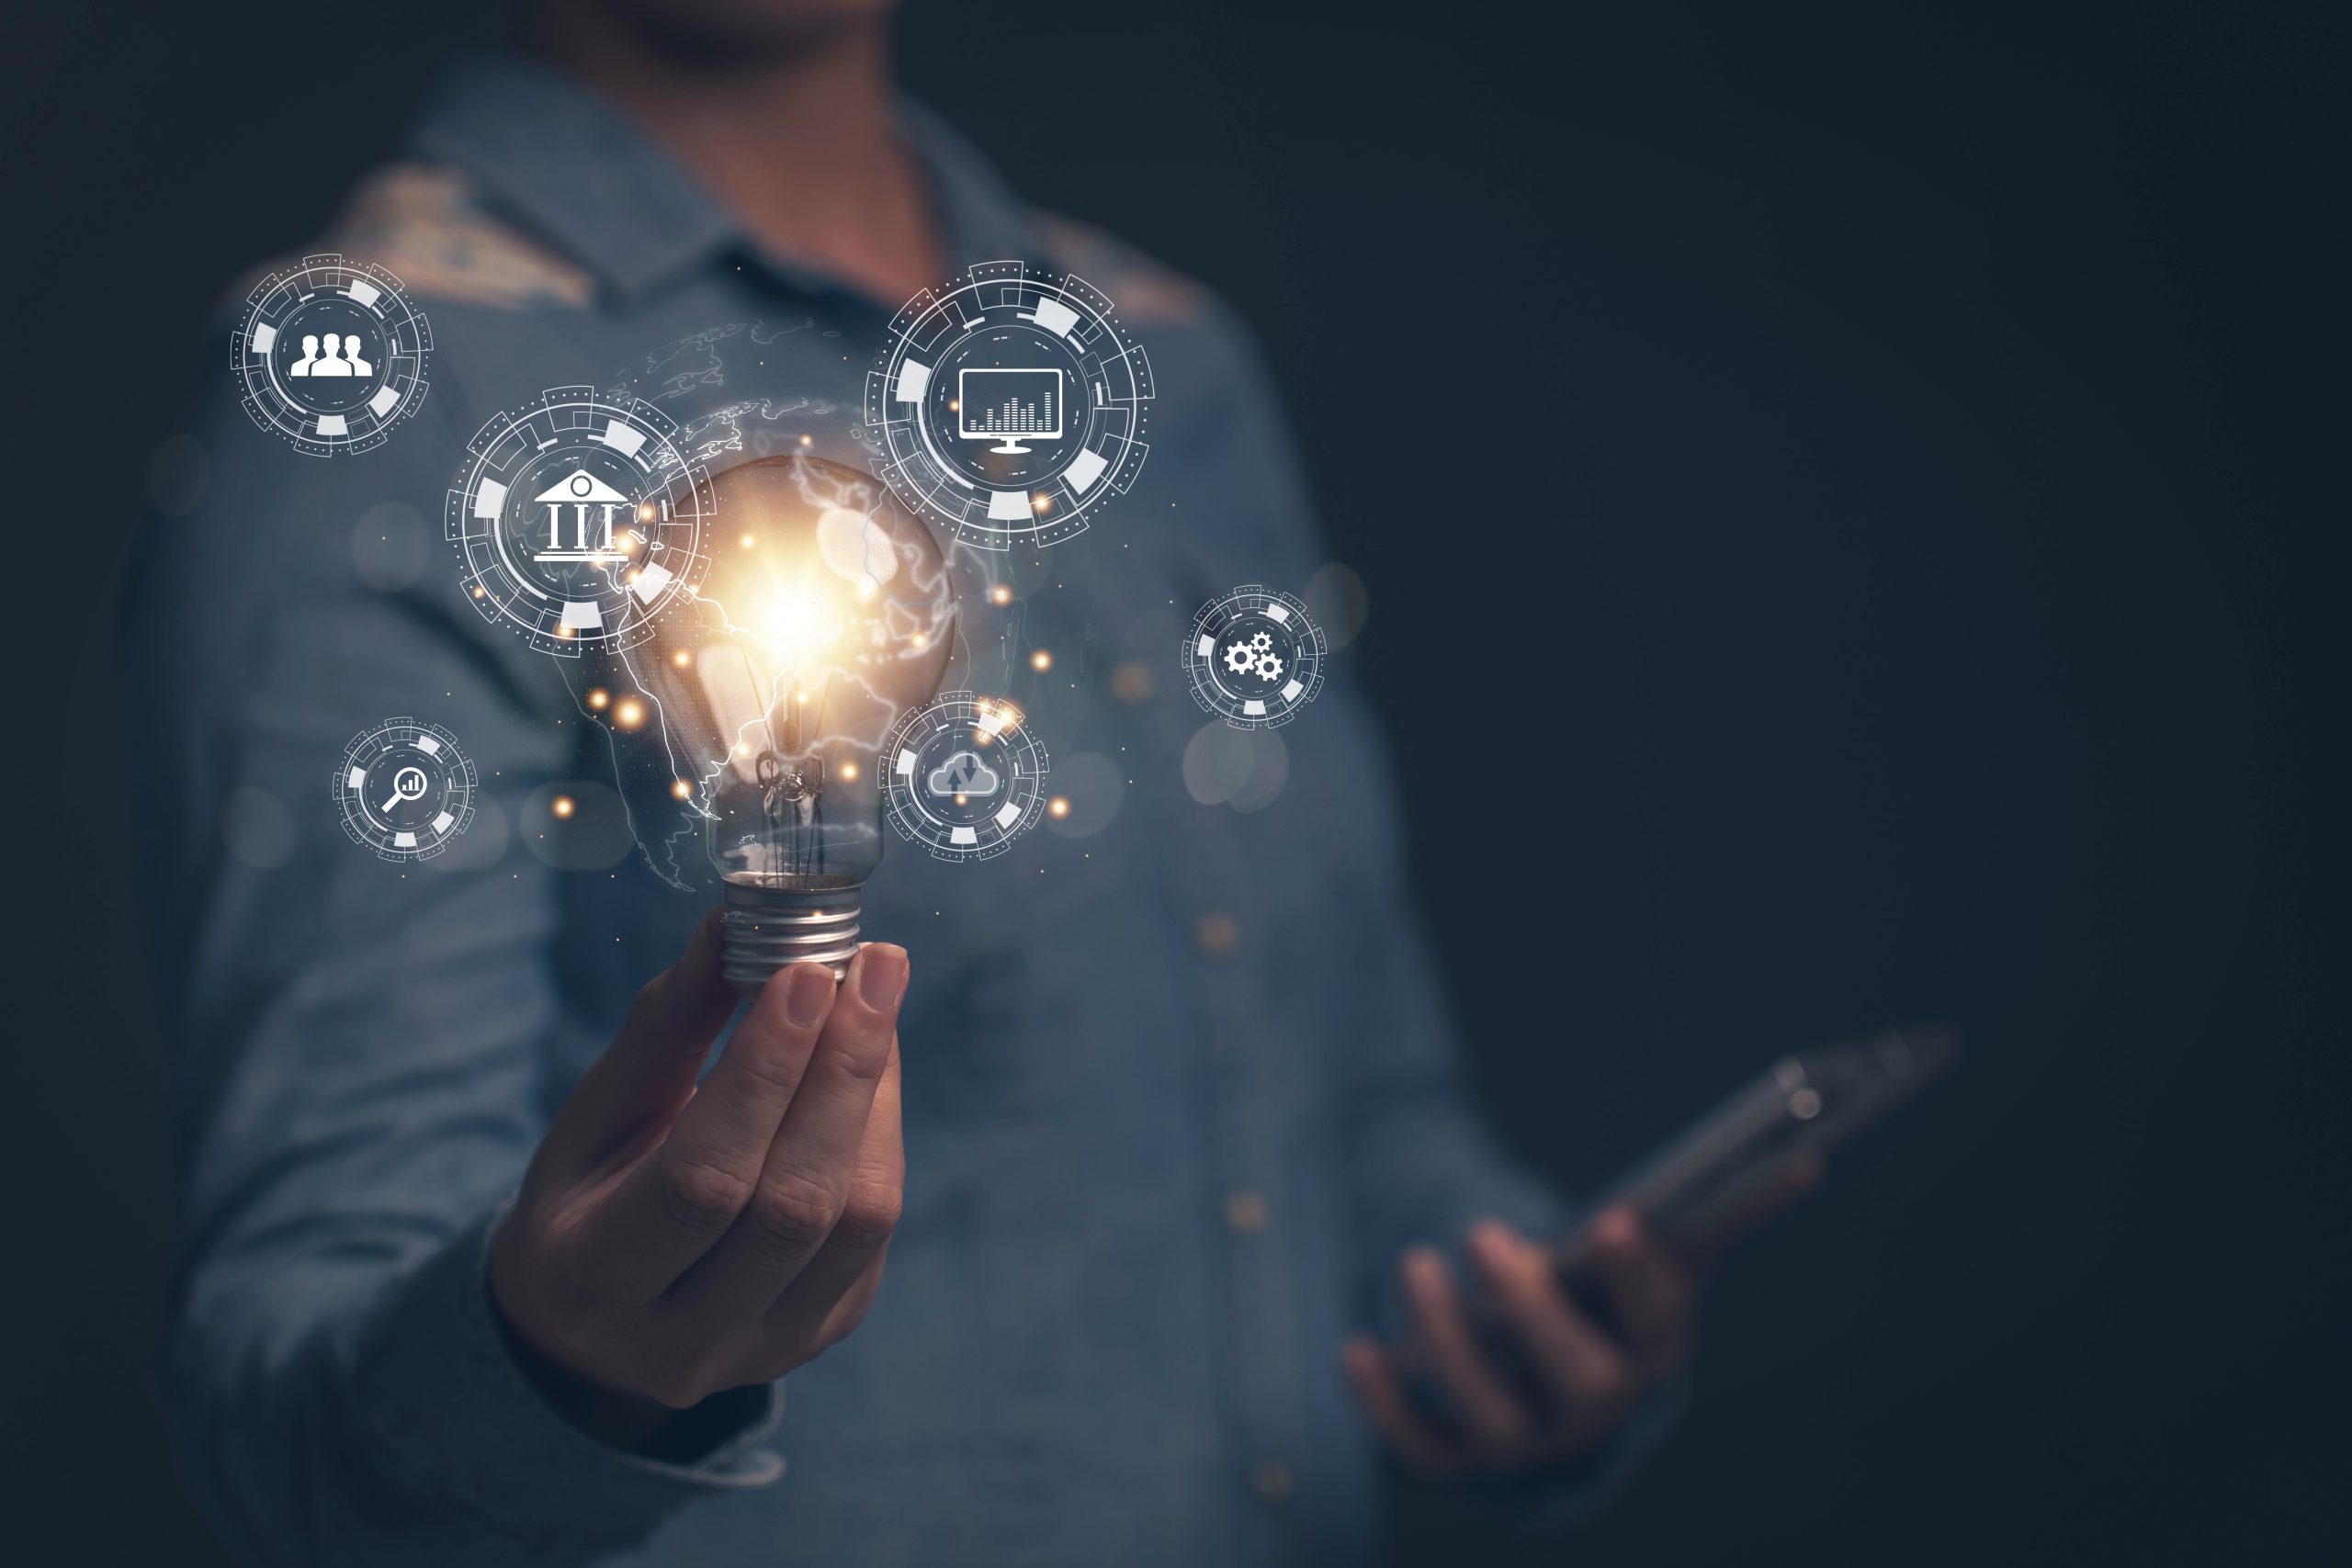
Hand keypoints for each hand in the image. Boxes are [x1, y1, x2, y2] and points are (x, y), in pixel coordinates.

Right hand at [489, 912, 908, 1439]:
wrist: (596, 1323)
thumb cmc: (592, 1188)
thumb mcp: (597, 1114)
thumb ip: (664, 1027)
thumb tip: (733, 926)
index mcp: (593, 1277)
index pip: (701, 1180)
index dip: (764, 1074)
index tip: (808, 972)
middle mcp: (680, 1340)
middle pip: (791, 1204)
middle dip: (842, 1071)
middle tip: (874, 967)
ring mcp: (762, 1351)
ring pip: (855, 1220)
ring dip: (873, 1097)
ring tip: (876, 1001)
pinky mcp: (824, 1334)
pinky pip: (875, 1231)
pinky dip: (881, 1135)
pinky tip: (869, 1069)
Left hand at [1342, 1158, 1818, 1475]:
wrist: (1553, 1382)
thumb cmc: (1610, 1301)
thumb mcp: (1660, 1260)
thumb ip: (1722, 1213)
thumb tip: (1806, 1157)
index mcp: (1651, 1355)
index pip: (1656, 1327)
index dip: (1636, 1278)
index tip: (1609, 1216)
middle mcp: (1593, 1411)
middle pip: (1575, 1382)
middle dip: (1531, 1313)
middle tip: (1486, 1236)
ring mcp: (1524, 1441)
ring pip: (1488, 1416)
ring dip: (1445, 1342)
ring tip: (1414, 1261)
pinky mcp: (1457, 1457)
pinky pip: (1419, 1447)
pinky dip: (1385, 1405)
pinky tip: (1359, 1346)